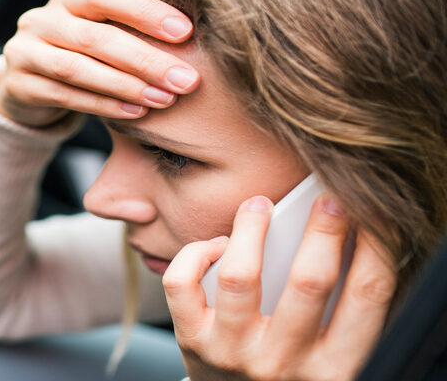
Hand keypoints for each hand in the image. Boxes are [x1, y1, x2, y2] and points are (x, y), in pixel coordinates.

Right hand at [0, 0, 199, 126]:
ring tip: (164, 99)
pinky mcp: (18, 86)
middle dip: (146, 59)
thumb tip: (193, 41)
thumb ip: (129, 32)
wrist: (24, 86)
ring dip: (125, 85)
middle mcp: (41, 20)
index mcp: (67, 0)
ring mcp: (24, 52)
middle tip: (187, 79)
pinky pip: (65, 96)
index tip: (186, 32)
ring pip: (77, 69)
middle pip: (95, 37)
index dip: (146, 11)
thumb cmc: (79, 58)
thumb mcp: (98, 35)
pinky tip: (135, 113)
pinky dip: (103, 106)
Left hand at [164, 195, 396, 379]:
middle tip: (328, 197)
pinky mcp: (193, 341)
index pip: (367, 295)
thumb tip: (345, 232)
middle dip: (323, 229)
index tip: (371, 211)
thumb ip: (341, 307)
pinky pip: (183, 284)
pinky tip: (218, 245)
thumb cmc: (292, 369)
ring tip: (259, 205)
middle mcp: (285, 362)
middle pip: (310, 281)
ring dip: (251, 229)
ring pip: (240, 276)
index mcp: (336, 367)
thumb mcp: (332, 352)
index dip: (378, 245)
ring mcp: (234, 352)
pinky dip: (196, 253)